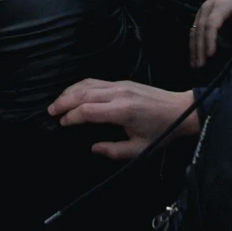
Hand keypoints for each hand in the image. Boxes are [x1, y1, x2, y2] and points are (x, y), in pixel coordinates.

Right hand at [47, 79, 197, 159]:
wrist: (181, 110)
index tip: (61, 124)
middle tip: (50, 111)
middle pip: (82, 93)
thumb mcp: (140, 149)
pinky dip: (79, 86)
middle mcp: (117, 93)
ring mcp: (119, 84)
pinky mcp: (121, 81)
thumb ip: (114, 151)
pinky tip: (73, 93)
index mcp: (122, 111)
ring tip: (57, 102)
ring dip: (68, 92)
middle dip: (63, 102)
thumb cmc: (162, 132)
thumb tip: (93, 148)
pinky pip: (95, 81)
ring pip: (86, 84)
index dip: (71, 117)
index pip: (87, 110)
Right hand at [191, 0, 231, 68]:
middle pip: (199, 30)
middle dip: (199, 48)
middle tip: (200, 65)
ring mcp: (200, 13)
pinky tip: (193, 56)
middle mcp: (205, 9)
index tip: (211, 54)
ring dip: (193, 48)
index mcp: (218, 6)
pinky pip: (193, 31)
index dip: (210, 39)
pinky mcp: (198, 17)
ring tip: (194, 65)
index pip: (211, 24)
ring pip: (194, 31)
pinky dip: (192, 44)